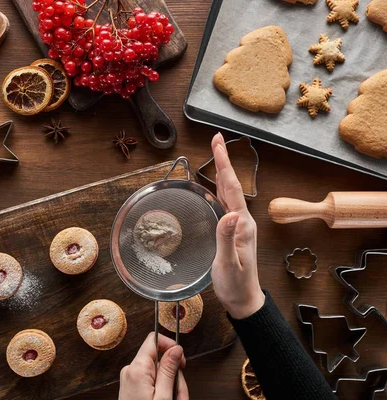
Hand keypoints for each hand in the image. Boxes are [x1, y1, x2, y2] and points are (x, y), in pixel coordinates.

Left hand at [119, 332, 188, 399]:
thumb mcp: (164, 396)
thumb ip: (169, 370)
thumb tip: (176, 348)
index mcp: (137, 368)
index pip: (154, 339)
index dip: (171, 346)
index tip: (181, 361)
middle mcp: (130, 370)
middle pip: (159, 360)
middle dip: (174, 376)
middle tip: (180, 395)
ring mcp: (129, 378)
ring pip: (158, 372)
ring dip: (170, 386)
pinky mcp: (131, 385)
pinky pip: (151, 380)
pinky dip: (161, 390)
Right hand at [210, 133, 264, 319]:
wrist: (243, 300)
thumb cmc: (235, 285)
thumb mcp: (228, 264)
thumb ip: (227, 238)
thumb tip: (231, 213)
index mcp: (242, 224)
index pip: (232, 188)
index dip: (224, 164)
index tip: (218, 143)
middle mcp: (242, 221)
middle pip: (232, 184)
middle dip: (223, 160)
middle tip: (216, 139)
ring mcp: (238, 225)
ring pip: (229, 191)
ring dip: (222, 171)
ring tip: (216, 154)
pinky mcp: (232, 231)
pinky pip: (225, 202)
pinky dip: (219, 188)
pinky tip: (213, 185)